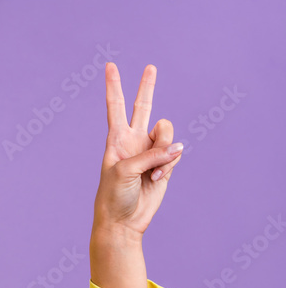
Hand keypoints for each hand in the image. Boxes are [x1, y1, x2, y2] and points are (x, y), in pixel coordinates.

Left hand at [93, 63, 184, 239]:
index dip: (113, 87)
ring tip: (151, 172)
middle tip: (150, 67)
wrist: (123, 221)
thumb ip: (151, 154)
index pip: (115, 107)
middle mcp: (133, 141)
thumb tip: (177, 148)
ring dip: (164, 151)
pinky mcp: (164, 165)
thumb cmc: (114, 195)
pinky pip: (175, 154)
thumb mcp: (125, 170)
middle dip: (147, 87)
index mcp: (116, 139)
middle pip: (143, 107)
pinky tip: (156, 180)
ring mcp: (150, 151)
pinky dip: (168, 166)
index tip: (109, 66)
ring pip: (167, 134)